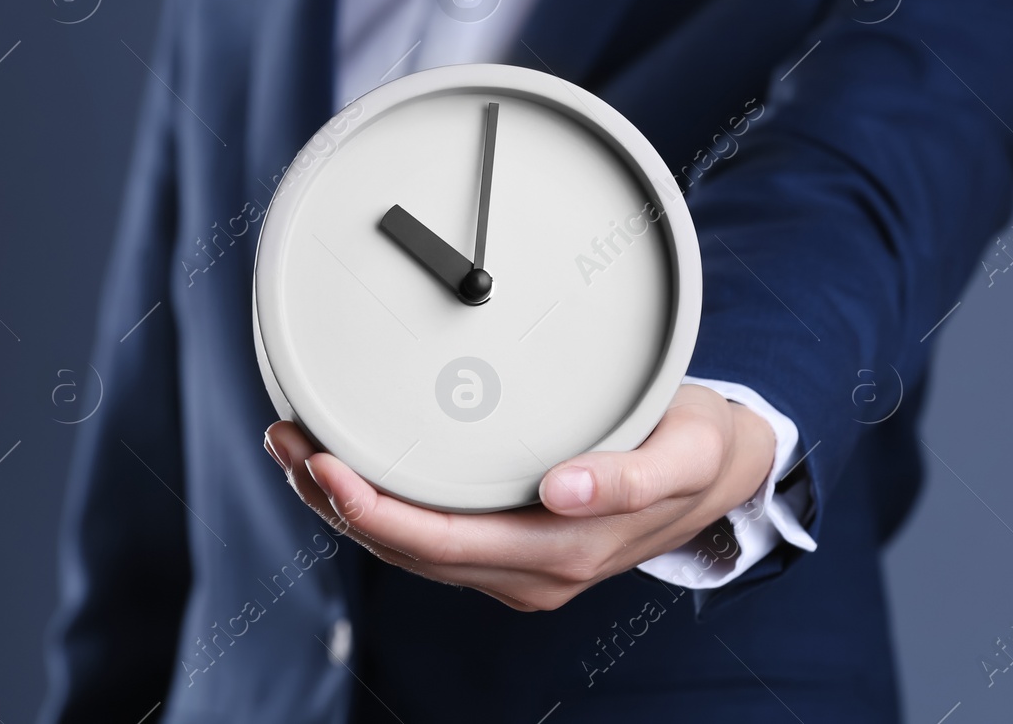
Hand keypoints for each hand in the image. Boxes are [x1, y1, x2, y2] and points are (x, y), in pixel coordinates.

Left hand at [263, 384, 776, 610]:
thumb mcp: (685, 452)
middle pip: (408, 551)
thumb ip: (627, 476)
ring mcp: (519, 568)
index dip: (372, 511)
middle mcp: (530, 573)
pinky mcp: (514, 548)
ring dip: (349, 505)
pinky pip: (433, 539)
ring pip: (412, 550)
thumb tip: (558, 491)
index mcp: (561, 552)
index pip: (440, 543)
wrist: (725, 474)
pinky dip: (385, 506)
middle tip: (287, 438)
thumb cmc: (699, 448)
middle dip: (337, 501)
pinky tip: (355, 468)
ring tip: (297, 446)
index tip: (323, 463)